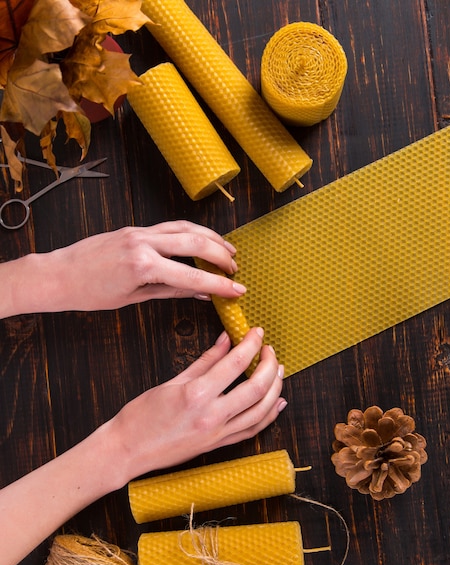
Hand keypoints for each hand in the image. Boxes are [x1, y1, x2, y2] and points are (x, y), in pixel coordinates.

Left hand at [17, 220, 245, 313]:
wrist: (57, 275)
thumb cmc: (88, 293)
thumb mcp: (133, 298)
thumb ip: (170, 291)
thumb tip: (200, 293)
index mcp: (143, 266)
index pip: (192, 276)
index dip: (219, 284)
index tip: (237, 290)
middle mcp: (143, 243)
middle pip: (195, 243)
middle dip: (221, 256)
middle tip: (236, 269)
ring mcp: (139, 232)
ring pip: (185, 228)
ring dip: (210, 238)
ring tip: (228, 250)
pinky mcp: (135, 228)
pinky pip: (170, 226)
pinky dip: (190, 231)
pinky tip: (201, 239)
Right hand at [110, 328, 285, 482]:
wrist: (127, 450)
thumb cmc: (142, 416)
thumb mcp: (171, 382)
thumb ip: (204, 361)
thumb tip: (225, 340)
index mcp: (197, 395)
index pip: (235, 363)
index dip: (251, 344)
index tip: (257, 332)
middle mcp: (212, 416)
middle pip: (256, 388)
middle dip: (269, 365)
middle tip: (270, 350)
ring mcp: (218, 434)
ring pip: (261, 411)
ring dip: (275, 388)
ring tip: (278, 370)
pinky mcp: (219, 445)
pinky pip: (253, 430)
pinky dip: (269, 415)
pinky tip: (278, 402)